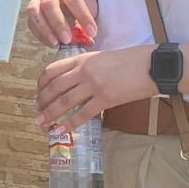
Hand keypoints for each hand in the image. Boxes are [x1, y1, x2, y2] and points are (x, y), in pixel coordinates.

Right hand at [25, 0, 97, 47]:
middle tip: (68, 39)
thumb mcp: (89, 9)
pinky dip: (41, 35)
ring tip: (57, 43)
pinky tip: (53, 44)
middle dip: (58, 23)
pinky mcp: (31, 12)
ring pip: (35, 12)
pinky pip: (31, 23)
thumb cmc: (82, 5)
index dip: (83, 17)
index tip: (92, 33)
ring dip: (45, 29)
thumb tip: (88, 41)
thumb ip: (87, 24)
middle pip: (49, 4)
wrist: (71, 2)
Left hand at [35, 45, 152, 130]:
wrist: (152, 65)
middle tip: (36, 111)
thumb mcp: (101, 57)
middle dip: (42, 102)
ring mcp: (94, 85)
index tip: (37, 94)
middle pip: (54, 88)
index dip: (40, 84)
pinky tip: (62, 130)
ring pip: (64, 102)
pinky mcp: (106, 99)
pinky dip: (70, 124)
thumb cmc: (129, 60)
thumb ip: (84, 67)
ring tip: (42, 122)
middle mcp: (83, 71)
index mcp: (81, 59)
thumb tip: (70, 81)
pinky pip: (83, 114)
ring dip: (50, 114)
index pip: (51, 71)